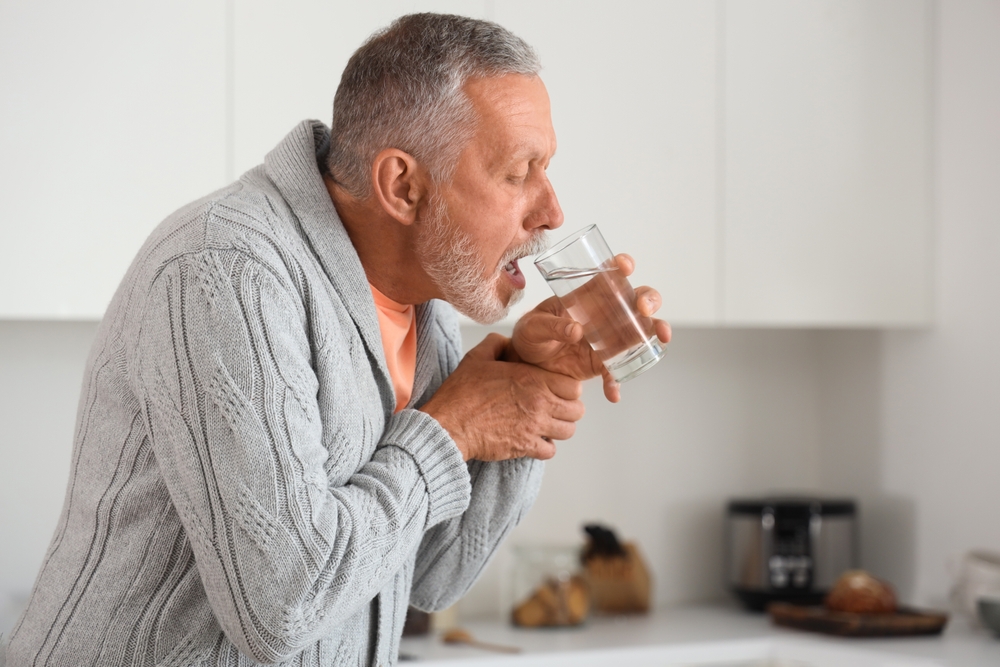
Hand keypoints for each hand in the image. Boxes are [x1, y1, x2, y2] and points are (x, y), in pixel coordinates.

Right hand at [419, 334, 584, 461]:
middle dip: (567, 409)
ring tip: (546, 424)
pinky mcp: (525, 447)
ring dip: (559, 428)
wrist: (448, 425)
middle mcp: (539, 403)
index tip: (556, 390)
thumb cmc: (460, 393)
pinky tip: (534, 439)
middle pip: (577, 410)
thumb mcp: (476, 358)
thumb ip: (496, 343)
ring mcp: (534, 426)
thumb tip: (507, 340)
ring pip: (568, 431)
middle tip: (554, 408)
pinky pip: (551, 450)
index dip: (567, 388)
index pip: (574, 387)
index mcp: (532, 379)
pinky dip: (545, 447)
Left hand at [509, 254, 670, 402]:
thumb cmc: (530, 335)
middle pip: (637, 299)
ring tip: (660, 340)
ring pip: (642, 330)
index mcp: (587, 295)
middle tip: (645, 309)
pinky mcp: (605, 362)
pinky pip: (619, 369)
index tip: (625, 266)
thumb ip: (552, 326)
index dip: (621, 265)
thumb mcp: (533, 326)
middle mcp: (605, 313)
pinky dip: (617, 381)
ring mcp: (609, 338)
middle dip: (649, 299)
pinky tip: (612, 391)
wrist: (527, 365)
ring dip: (655, 332)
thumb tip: (575, 330)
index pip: (609, 274)